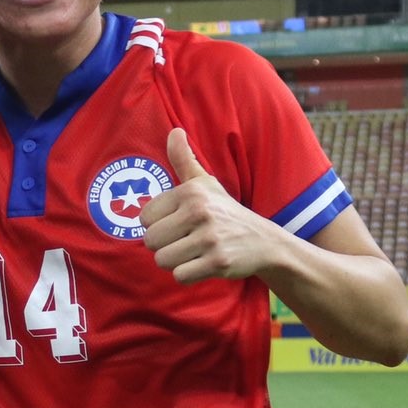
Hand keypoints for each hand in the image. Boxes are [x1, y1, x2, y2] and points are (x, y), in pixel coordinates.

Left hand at [140, 128, 278, 283]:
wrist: (263, 241)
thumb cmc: (225, 211)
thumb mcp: (205, 183)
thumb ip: (184, 159)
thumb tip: (174, 131)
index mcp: (190, 192)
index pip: (144, 218)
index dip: (158, 225)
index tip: (178, 224)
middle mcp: (199, 212)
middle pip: (150, 241)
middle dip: (164, 246)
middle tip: (186, 241)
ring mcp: (209, 238)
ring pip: (162, 261)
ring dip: (176, 262)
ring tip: (194, 252)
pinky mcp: (218, 262)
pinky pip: (180, 276)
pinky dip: (188, 274)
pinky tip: (203, 264)